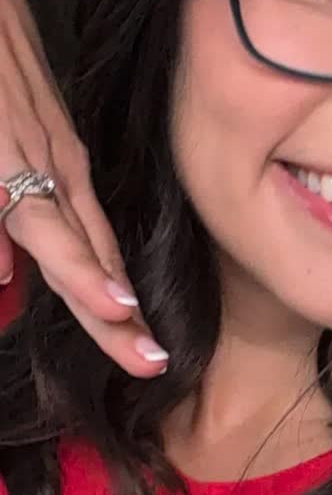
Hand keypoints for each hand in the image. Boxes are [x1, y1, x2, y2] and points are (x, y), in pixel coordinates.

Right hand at [0, 0, 167, 375]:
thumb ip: (15, 197)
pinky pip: (14, 198)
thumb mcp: (13, 130)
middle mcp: (49, 161)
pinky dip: (43, 237)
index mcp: (56, 165)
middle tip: (154, 364)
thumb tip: (8, 271)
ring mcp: (20, 150)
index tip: (143, 348)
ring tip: (124, 327)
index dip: (114, 300)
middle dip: (115, 315)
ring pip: (57, 229)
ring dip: (89, 284)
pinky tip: (42, 268)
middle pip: (87, 250)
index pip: (94, 245)